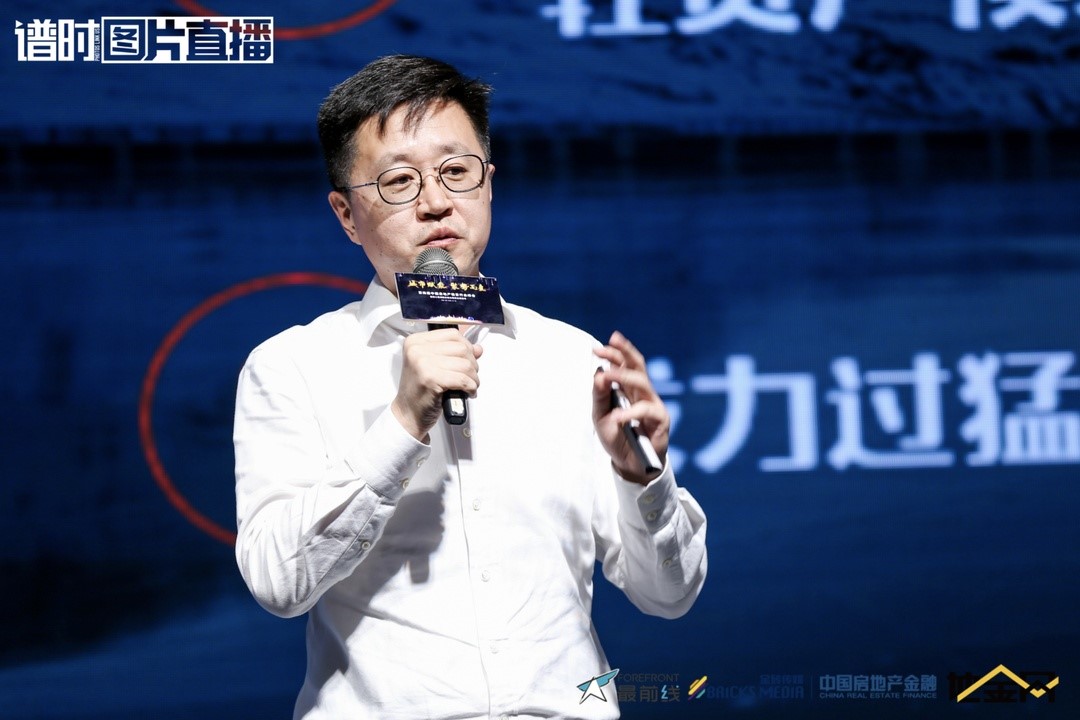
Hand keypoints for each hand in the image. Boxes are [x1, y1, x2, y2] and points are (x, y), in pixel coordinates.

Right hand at [392, 328, 482, 440]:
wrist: (408, 414)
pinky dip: (471, 387)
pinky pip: (463, 379)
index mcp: (416, 341)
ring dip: (473, 378)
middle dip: (472, 364)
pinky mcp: (430, 378)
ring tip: (469, 386)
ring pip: (465, 364)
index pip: (452, 334)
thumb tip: (478, 348)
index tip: (467, 360)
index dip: (466, 347)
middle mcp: (417, 349)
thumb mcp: (435, 365)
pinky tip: (468, 392)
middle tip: (469, 377)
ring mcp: (422, 363)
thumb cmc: (421, 391)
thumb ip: (455, 354)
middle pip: (461, 348)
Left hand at [592, 331, 668, 483]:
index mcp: (628, 389)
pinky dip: (630, 412)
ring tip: (606, 376)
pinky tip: (617, 417)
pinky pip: (646, 410)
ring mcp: (653, 404)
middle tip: (606, 345)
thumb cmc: (617, 437)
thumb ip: (600, 396)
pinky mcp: (661, 419)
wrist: (630, 464)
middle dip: (622, 353)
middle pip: (637, 366)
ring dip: (622, 376)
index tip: (597, 347)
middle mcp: (642, 393)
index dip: (615, 353)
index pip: (625, 364)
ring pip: (642, 382)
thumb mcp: (600, 416)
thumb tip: (598, 374)